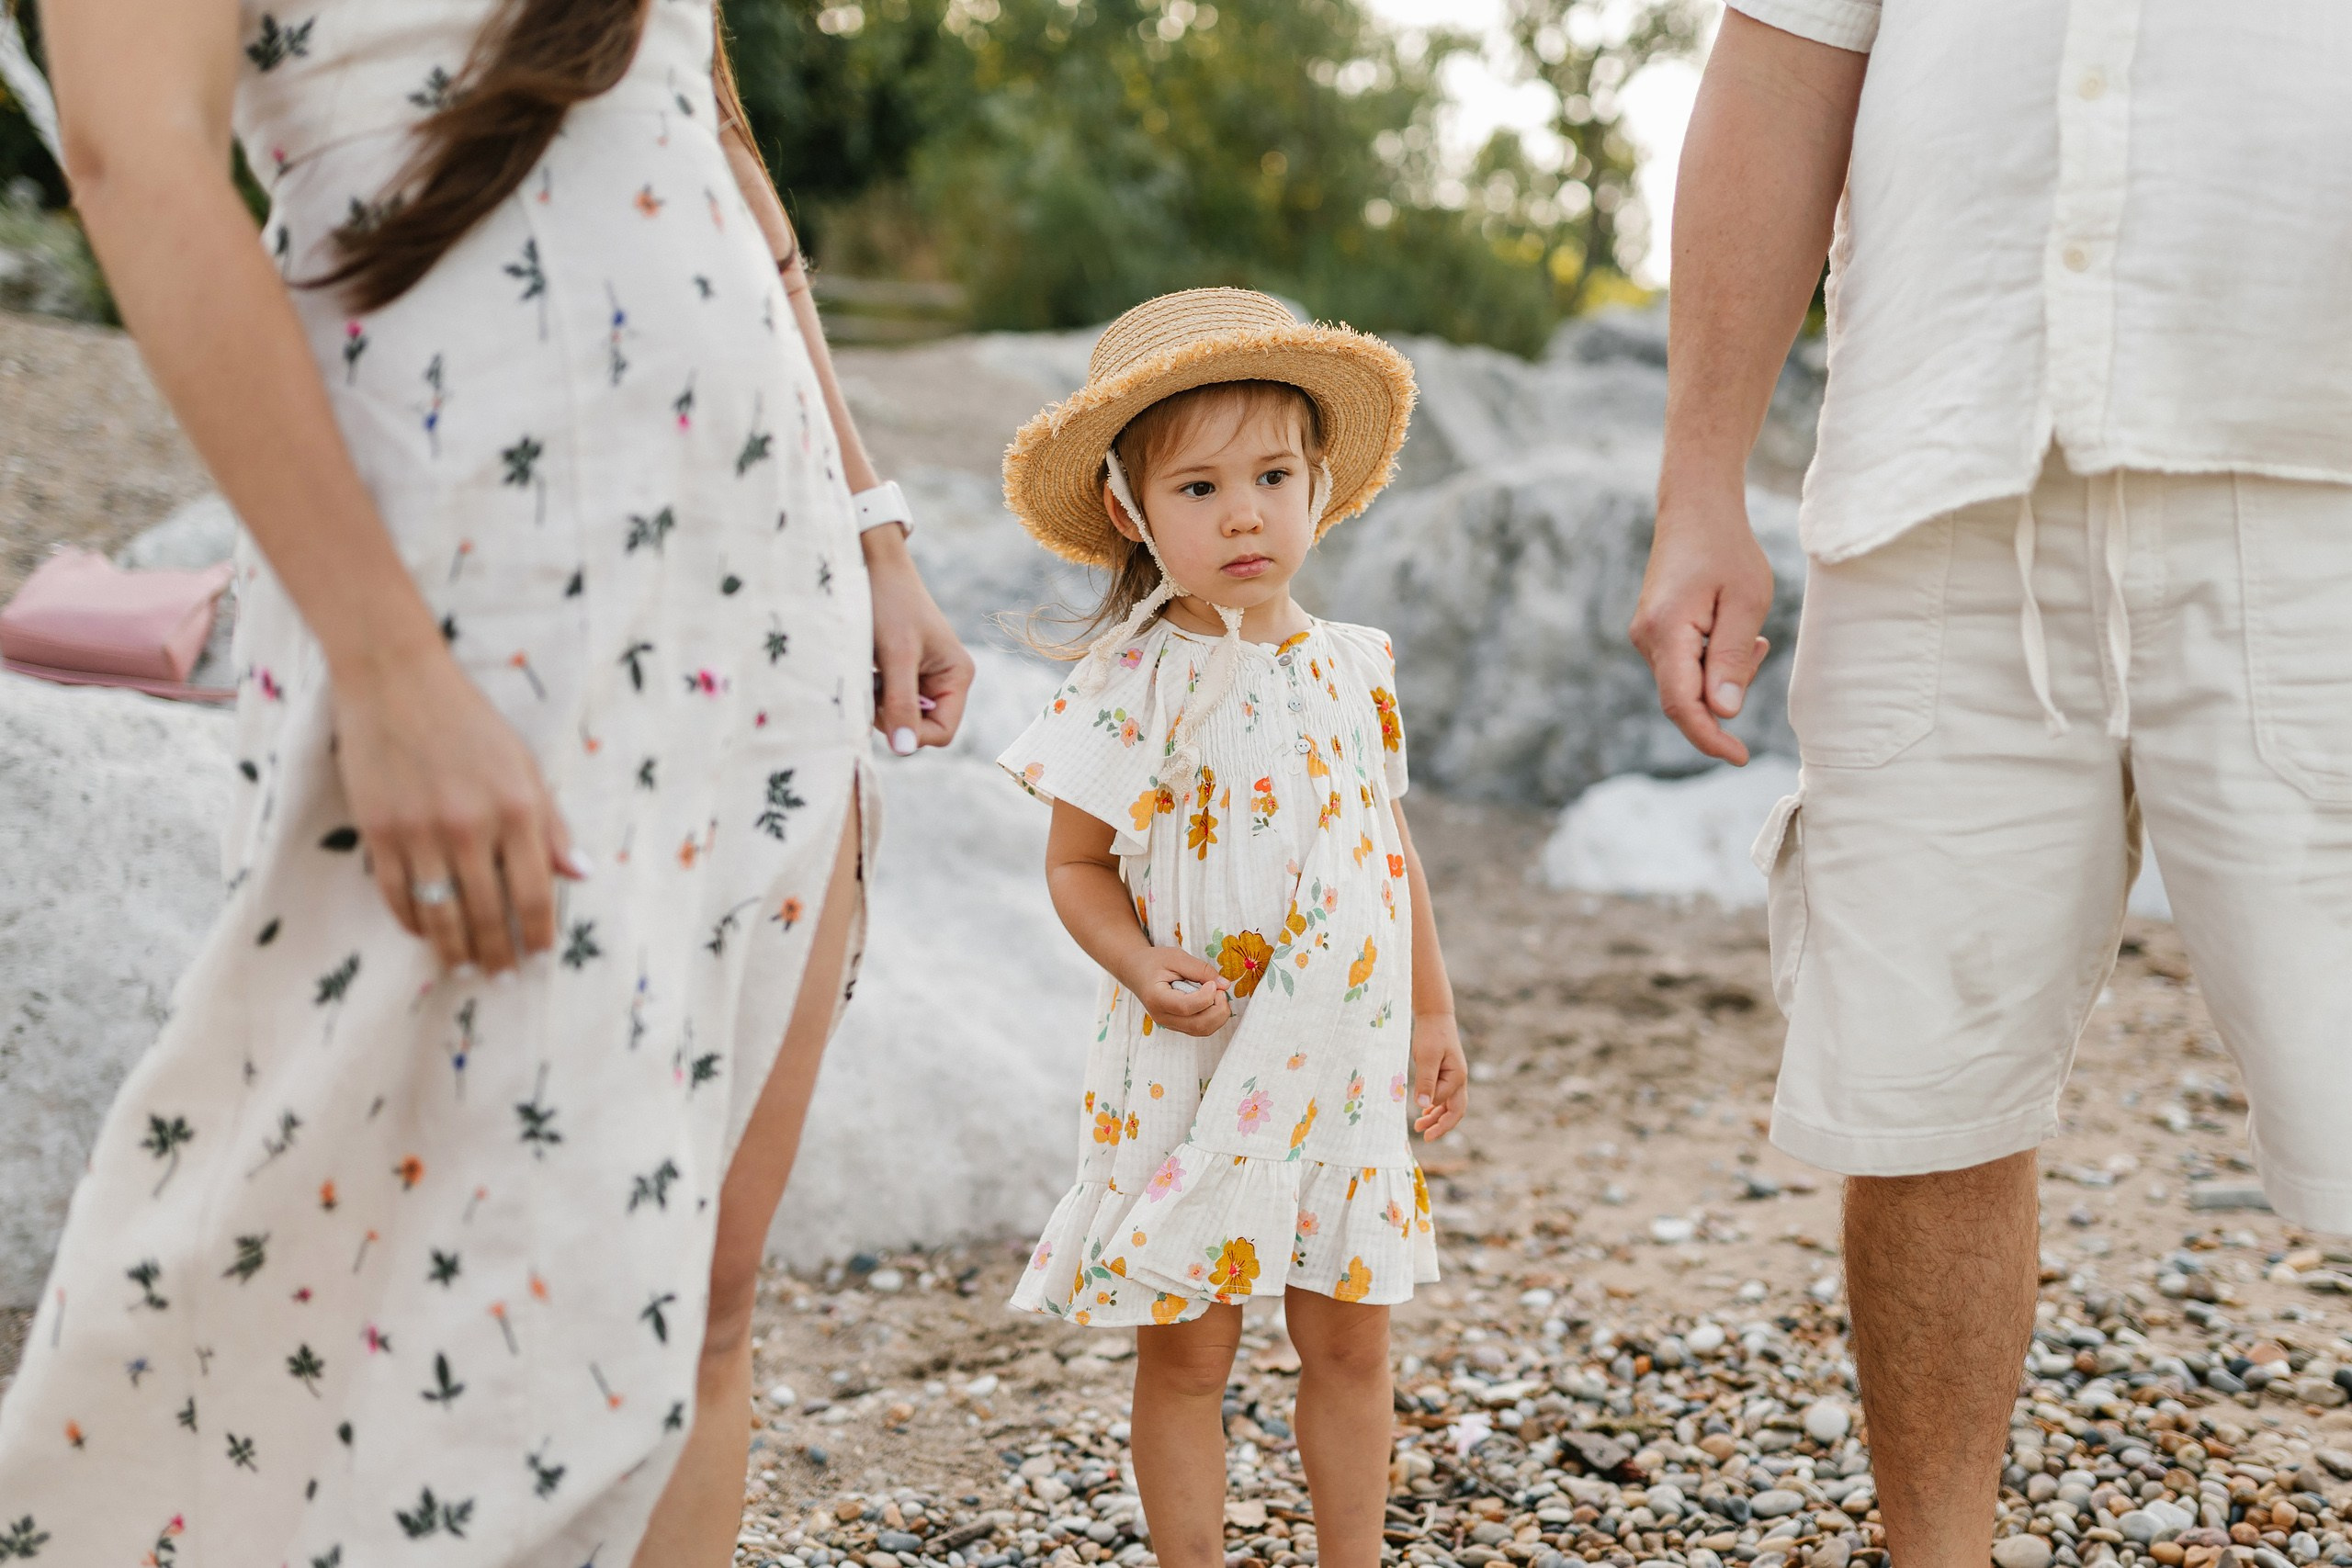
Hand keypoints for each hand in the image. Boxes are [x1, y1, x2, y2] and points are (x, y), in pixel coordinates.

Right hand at [330, 641, 583, 974]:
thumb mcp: (525, 766)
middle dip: (496, 955)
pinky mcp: (379, 831)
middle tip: (500, 977)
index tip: (538, 956)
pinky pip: (397, 895)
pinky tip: (424, 931)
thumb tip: (580, 875)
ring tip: (462, 967)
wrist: (397, 680)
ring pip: (440, 915)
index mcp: (518, 809)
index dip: (537, 934)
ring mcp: (421, 831)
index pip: (534, 894)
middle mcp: (472, 826)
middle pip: (487, 915)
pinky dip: (411, 920)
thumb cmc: (470, 722)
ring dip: (453, 950)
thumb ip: (552, 825)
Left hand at [865, 526, 973, 755]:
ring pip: (900, 714)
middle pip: (919, 726)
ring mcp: (923, 676)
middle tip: (872, 686)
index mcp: (957, 676)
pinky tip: (866, 668)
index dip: (912, 732)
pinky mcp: (901, 671)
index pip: (942, 732)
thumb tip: (904, 749)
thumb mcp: (895, 656)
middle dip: (893, 715)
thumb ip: (902, 703)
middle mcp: (945, 680)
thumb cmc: (889, 603)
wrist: (871, 563)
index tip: (884, 710)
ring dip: (879, 702)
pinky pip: (888, 699)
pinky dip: (873, 691)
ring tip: (868, 671)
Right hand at [1122, 946, 1232, 1037]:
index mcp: (1157, 998)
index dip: (1205, 997)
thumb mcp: (1176, 957)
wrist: (1137, 972)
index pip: (1185, 1007)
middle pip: (1198, 1025)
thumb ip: (1200, 970)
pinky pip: (1201, 1029)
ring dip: (1218, 1015)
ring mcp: (1170, 1024)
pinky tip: (1212, 1001)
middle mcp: (1163, 1017)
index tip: (1213, 983)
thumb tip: (1225, 985)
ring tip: (1217, 994)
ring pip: (1202, 1030)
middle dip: (1218, 1009)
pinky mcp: (1178, 1025)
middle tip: (1219, 989)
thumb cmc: (1154, 962)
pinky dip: (1214, 1018)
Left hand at [1411, 1012, 1468, 1140]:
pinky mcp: (1445, 1074)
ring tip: (1418, 1127)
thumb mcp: (1427, 1057)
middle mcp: (1459, 1080)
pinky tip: (1424, 1112)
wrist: (1435, 1017)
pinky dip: (1435, 1106)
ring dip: (1436, 1117)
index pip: (1446, 1102)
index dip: (1433, 1113)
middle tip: (1426, 1137)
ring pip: (1449, 1104)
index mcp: (1458, 1077)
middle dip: (1442, 1125)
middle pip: (1455, 1110)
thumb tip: (1423, 1106)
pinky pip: (1444, 1096)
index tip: (1417, 1126)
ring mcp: (1453, 1078)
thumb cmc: (1431, 1034)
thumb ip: (1426, 1081)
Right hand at [1628, 486, 1774, 765]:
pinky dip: (1714, 660)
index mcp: (1665, 632)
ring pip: (1686, 681)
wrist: (1695, 507)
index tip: (1739, 757)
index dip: (1709, 738)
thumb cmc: (1726, 548)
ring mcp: (1646, 635)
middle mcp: (1646, 638)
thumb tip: (1723, 712)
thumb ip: (1733, 658)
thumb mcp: (1746, 601)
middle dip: (1725, 694)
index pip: (1682, 704)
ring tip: (1752, 633)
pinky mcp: (1655, 631)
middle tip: (1760, 647)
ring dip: (1723, 673)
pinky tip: (1733, 629)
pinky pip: (1684, 664)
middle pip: (1685, 696)